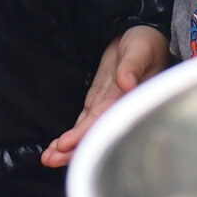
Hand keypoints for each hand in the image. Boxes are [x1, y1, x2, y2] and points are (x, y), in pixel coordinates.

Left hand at [44, 24, 172, 166]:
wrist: (142, 36)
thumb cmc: (147, 43)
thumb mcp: (141, 49)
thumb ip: (133, 65)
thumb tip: (126, 82)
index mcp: (131, 98)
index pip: (106, 120)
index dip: (87, 133)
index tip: (67, 144)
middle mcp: (119, 108)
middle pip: (94, 132)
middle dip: (73, 148)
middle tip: (51, 159)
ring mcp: (107, 107)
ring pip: (87, 131)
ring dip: (69, 147)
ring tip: (48, 159)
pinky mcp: (99, 103)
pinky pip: (84, 122)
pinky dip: (72, 135)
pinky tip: (58, 148)